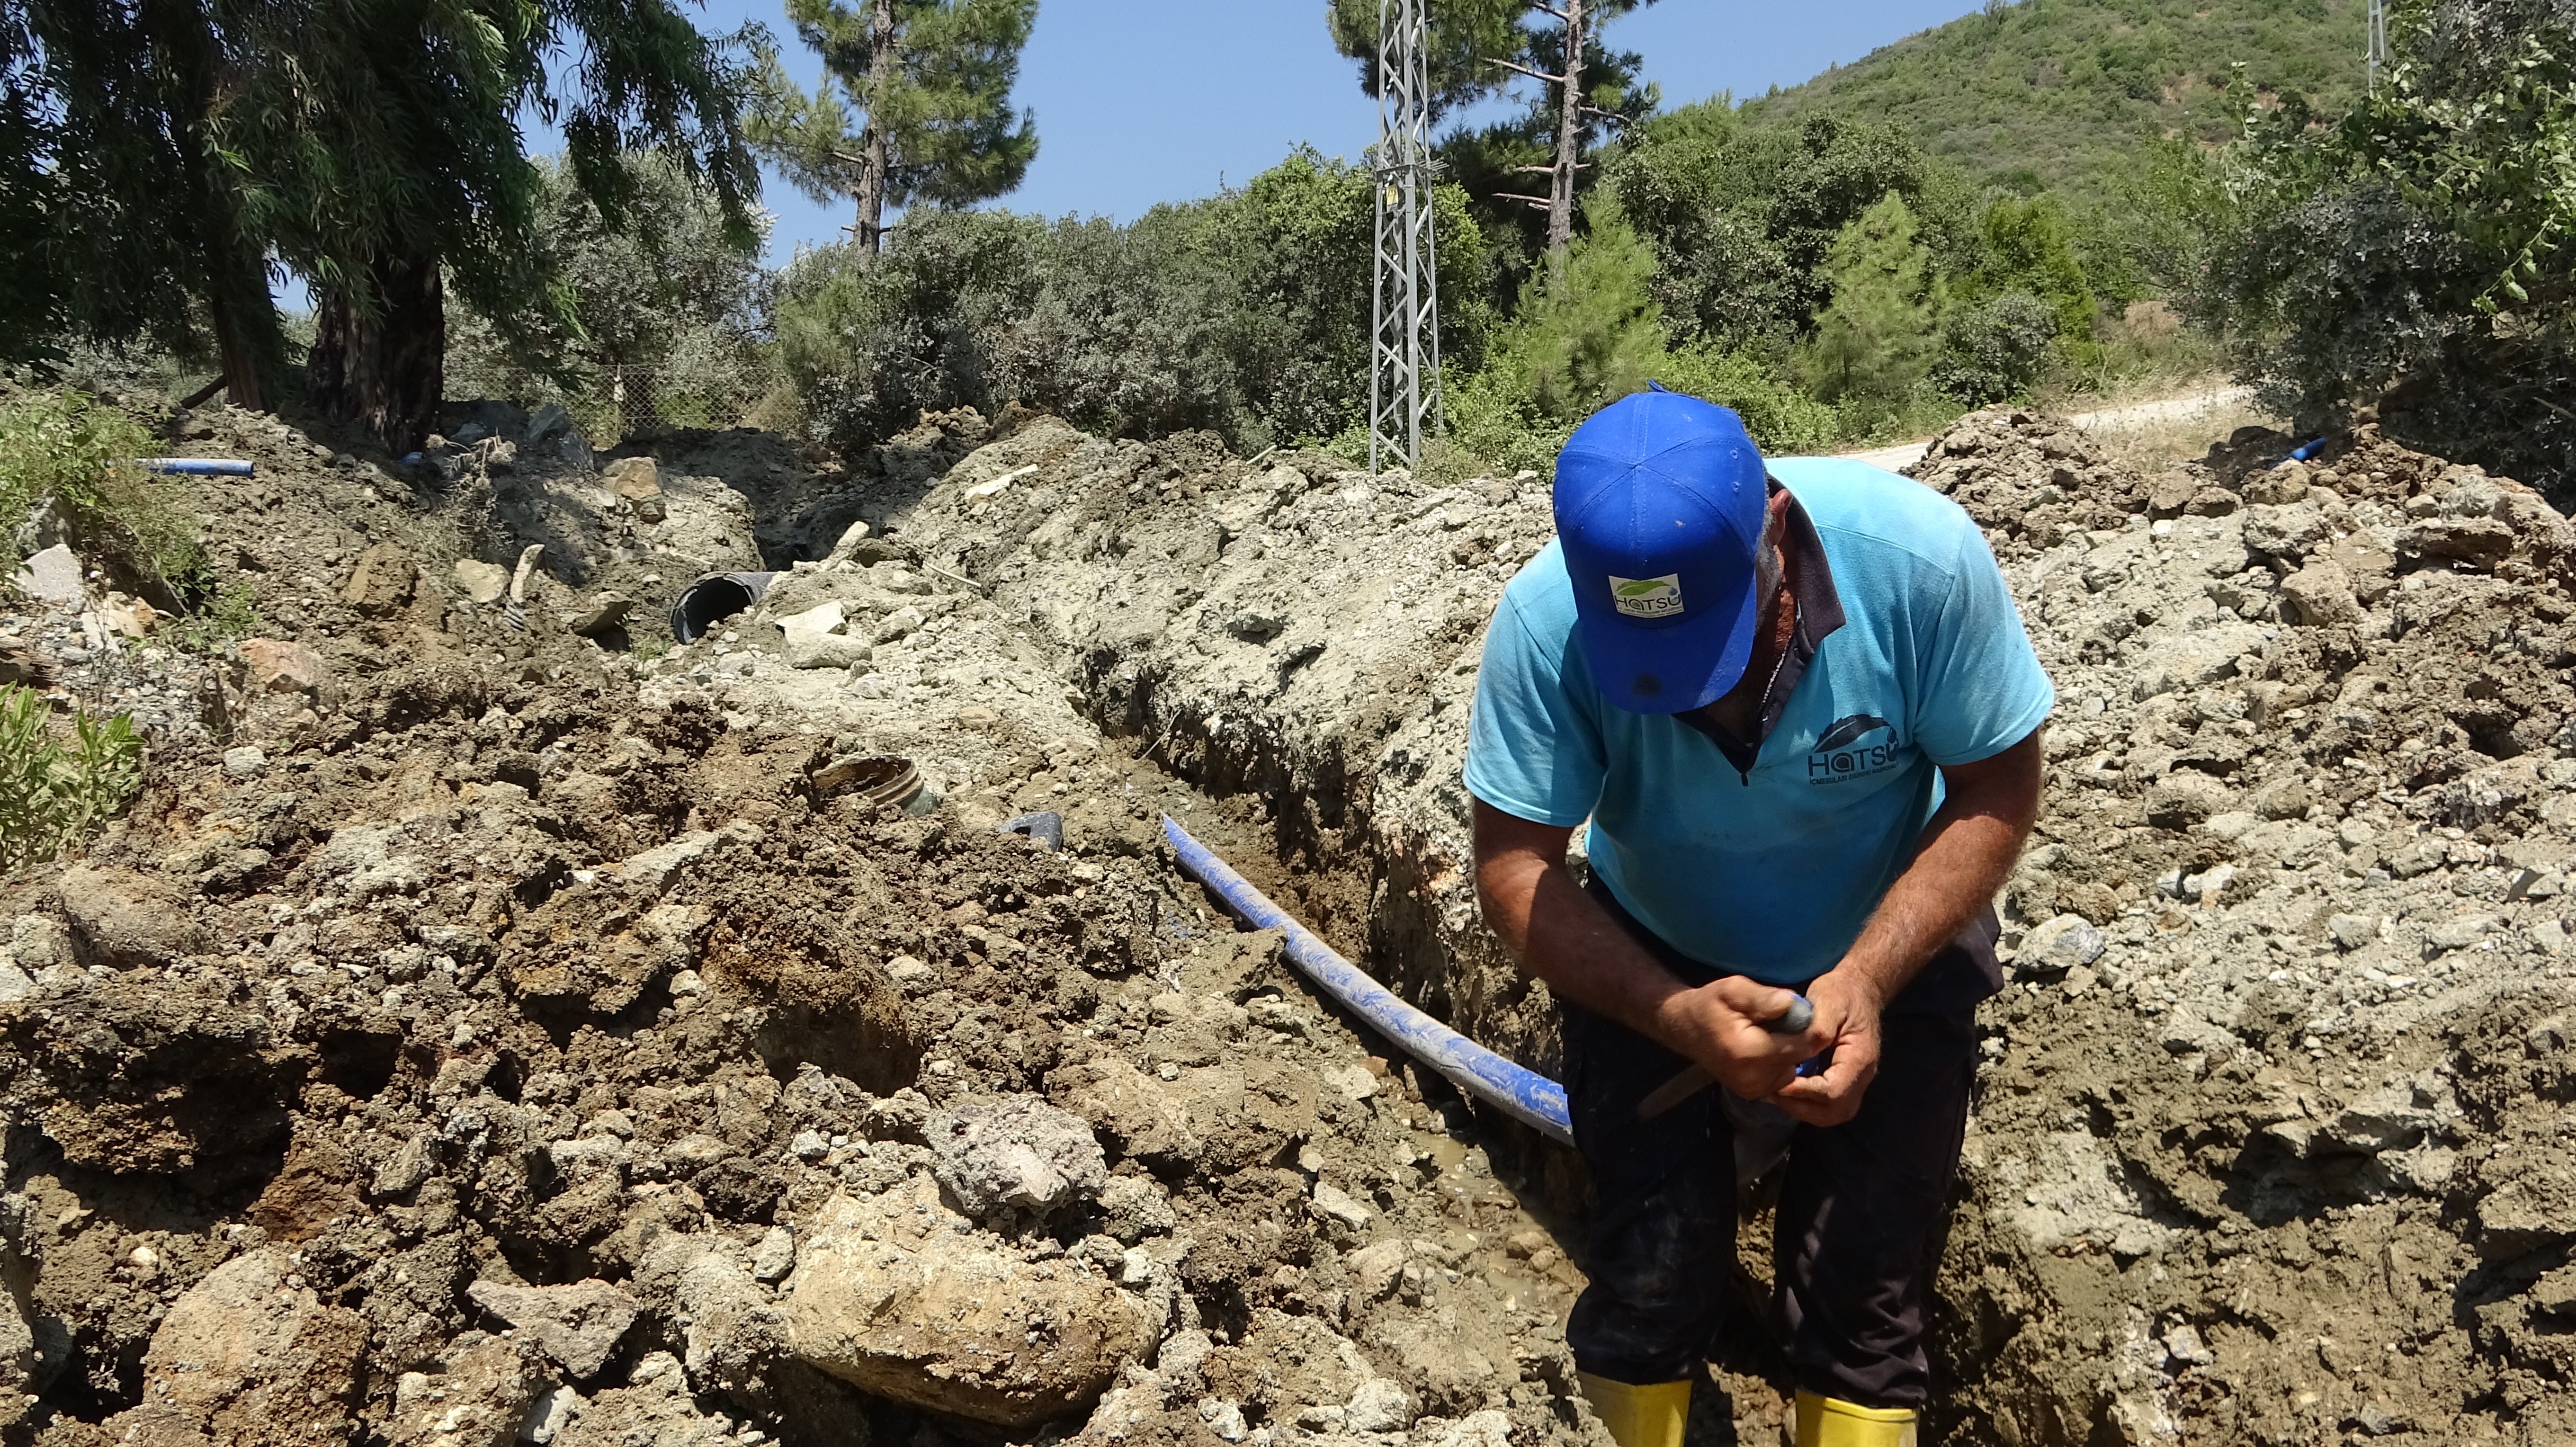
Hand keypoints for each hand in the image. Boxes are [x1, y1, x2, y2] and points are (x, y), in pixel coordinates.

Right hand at [1656, 975, 1833, 1101]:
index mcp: (1749, 1053)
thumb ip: (1763, 997)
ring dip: (1791, 1051)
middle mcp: (1753, 1078)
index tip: (1801, 1010)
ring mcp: (1753, 1090)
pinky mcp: (1753, 1093)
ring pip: (1793, 1069)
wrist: (1684, 1029)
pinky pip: (1782, 1077)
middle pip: (1800, 1058)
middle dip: (1799, 1038)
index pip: (1801, 1045)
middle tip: (1784, 1019)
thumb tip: (1793, 1002)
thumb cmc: (1709, 1005)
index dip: (1808, 1027)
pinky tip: (1767, 1046)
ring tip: (1773, 1032)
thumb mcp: (1732, 990)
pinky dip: (1781, 1062)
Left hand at [1769, 968, 1883, 1126]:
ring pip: (1832, 1114)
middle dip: (1802, 1107)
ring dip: (1803, 1109)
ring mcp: (1856, 1081)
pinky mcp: (1845, 1081)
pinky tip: (1786, 1090)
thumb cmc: (1842, 993)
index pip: (1834, 1091)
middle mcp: (1862, 1076)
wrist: (1858, 990)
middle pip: (1835, 1111)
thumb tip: (1809, 1044)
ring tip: (1777, 1094)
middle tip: (1774, 1093)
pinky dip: (1807, 1104)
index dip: (1805, 1091)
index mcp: (1860, 1057)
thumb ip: (1819, 1024)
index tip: (1779, 1083)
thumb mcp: (1829, 998)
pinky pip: (1828, 1105)